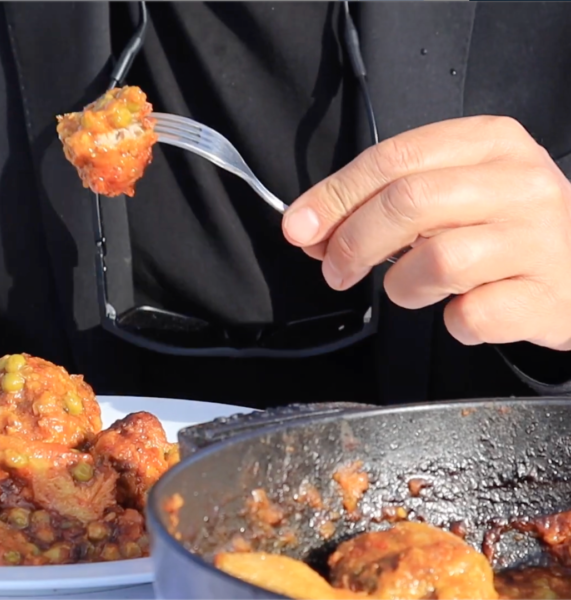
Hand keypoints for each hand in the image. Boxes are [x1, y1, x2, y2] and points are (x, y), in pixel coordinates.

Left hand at [281, 115, 570, 350]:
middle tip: (334, 270)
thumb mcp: (451, 193)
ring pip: (438, 260)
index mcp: (490, 142)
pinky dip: (452, 322)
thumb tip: (309, 228)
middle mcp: (521, 182)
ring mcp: (541, 239)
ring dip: (402, 285)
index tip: (299, 228)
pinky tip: (462, 310)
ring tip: (412, 288)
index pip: (393, 158)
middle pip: (409, 203)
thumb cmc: (505, 230)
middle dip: (353, 242)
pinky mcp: (548, 295)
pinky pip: (472, 315)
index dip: (335, 196)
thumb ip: (382, 201)